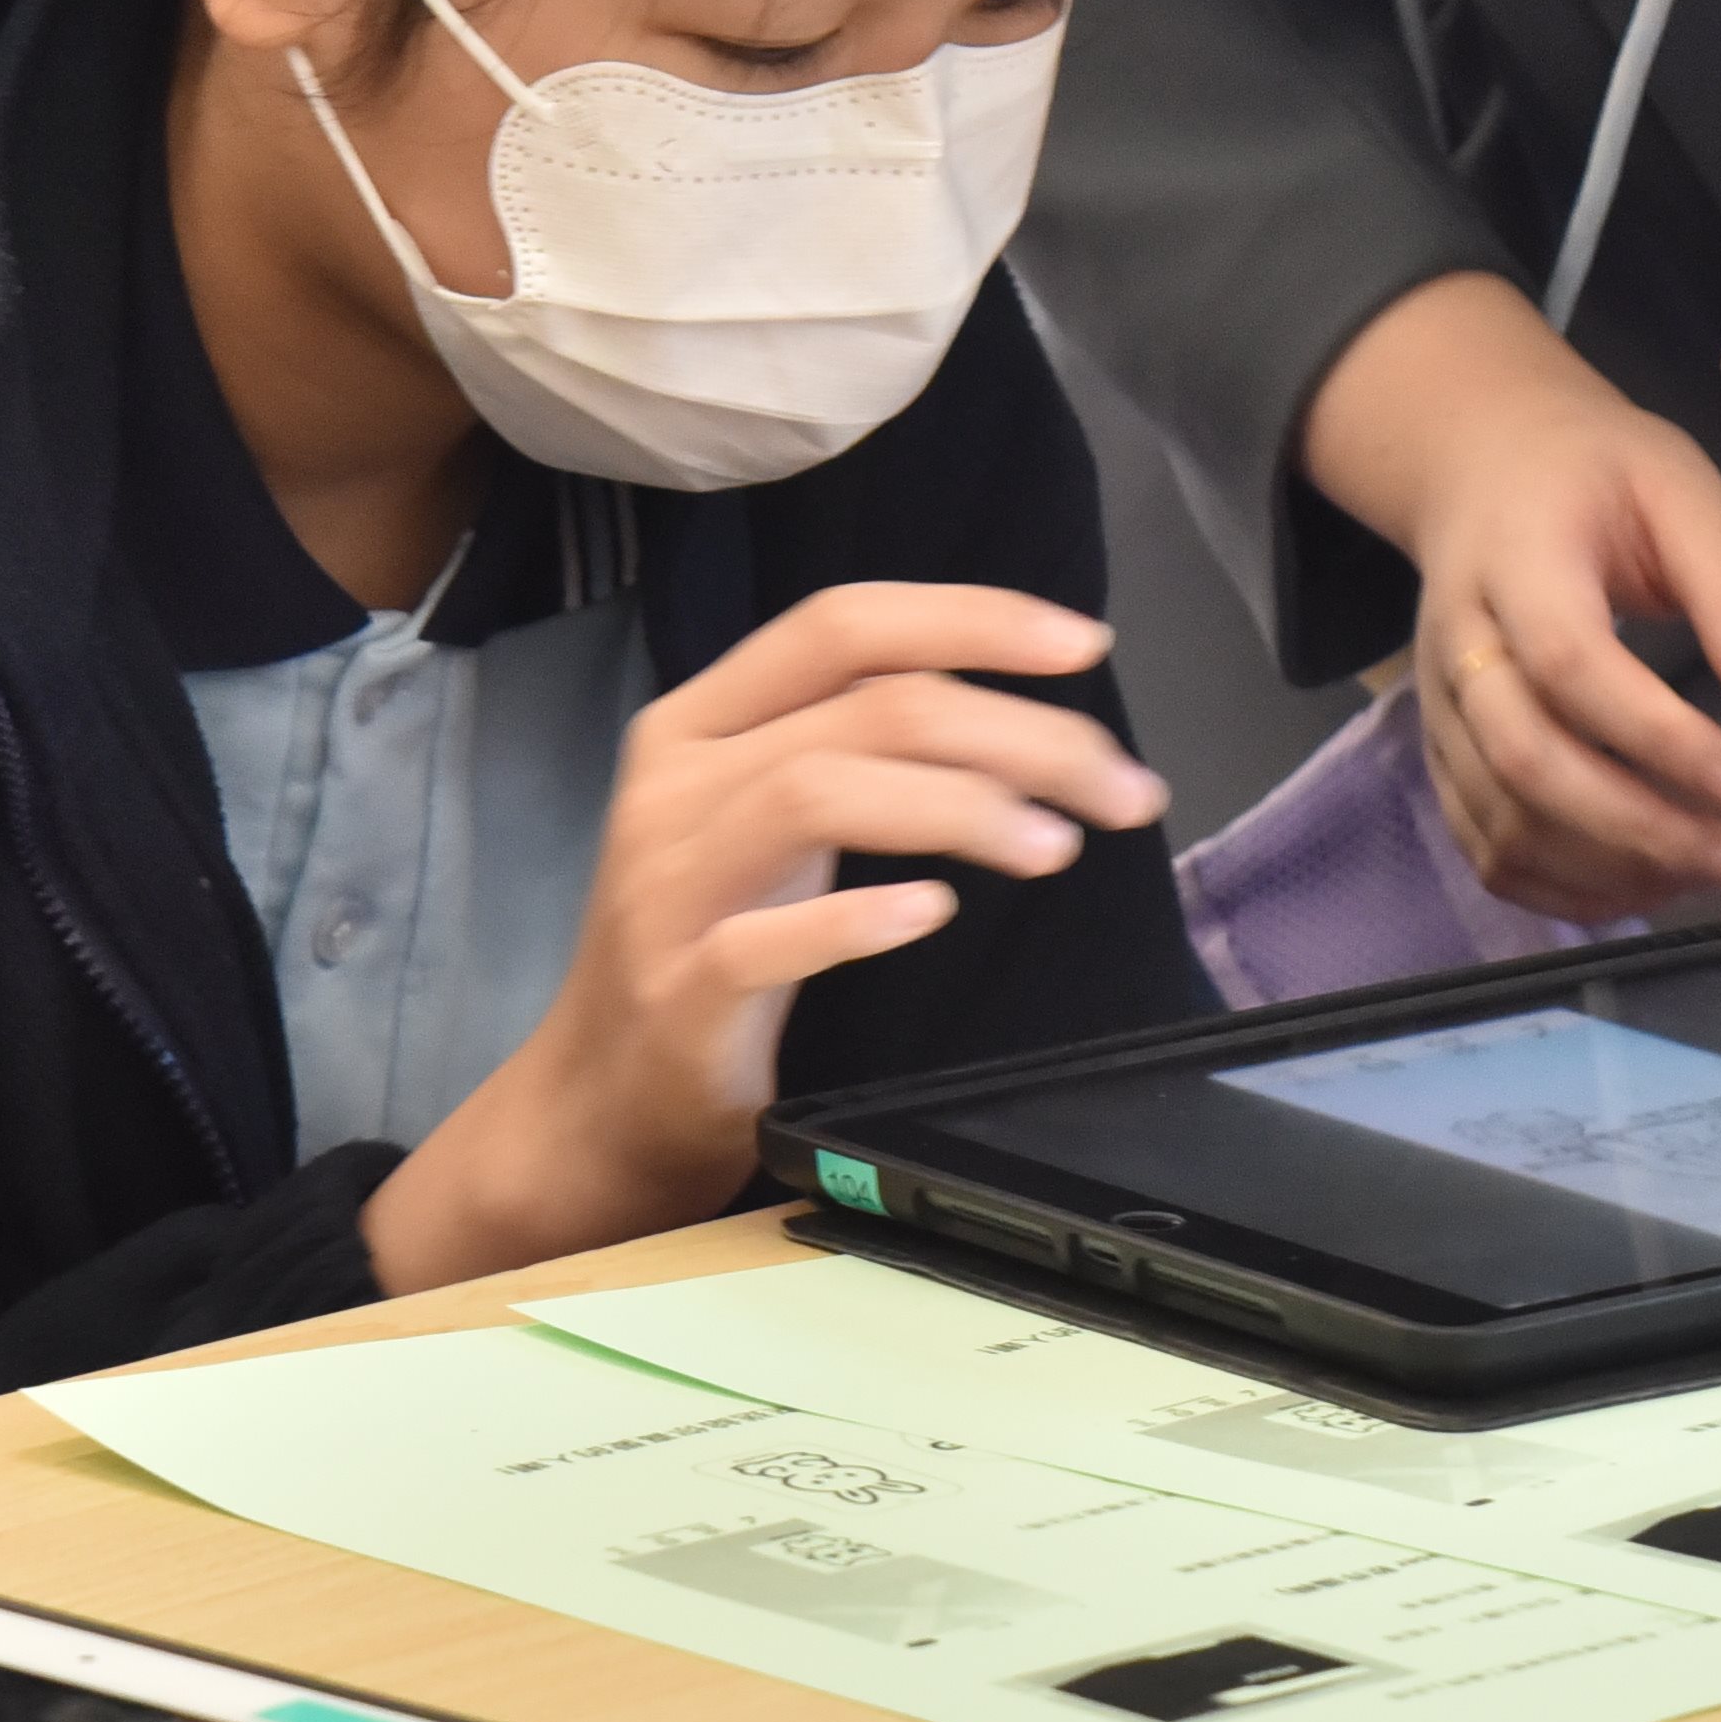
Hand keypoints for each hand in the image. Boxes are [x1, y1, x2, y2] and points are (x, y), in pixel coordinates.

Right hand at [362, 585, 1156, 1290]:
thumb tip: (1023, 715)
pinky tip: (932, 913)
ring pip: (819, 791)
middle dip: (1019, 731)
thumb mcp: (766, 820)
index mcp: (702, 721)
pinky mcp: (678, 993)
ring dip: (963, 807)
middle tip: (1122, 787)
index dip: (970, 618)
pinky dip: (857, 919)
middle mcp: (678, 783)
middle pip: (867, 708)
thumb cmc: (712, 945)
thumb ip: (854, 750)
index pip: (841, 624)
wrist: (598, 1103)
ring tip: (1057, 846)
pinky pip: (763, 941)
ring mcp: (668, 887)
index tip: (1085, 647)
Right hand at [1301, 273, 1720, 922]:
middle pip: (1525, 762)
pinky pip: (1482, 846)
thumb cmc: (1595, 472)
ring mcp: (1437, 706)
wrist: (1480, 464)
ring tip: (1708, 874)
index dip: (1666, 745)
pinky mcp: (1439, 751)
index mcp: (1517, 559)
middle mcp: (1459, 643)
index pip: (1574, 668)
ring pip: (1500, 821)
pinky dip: (1560, 889)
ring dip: (1608, 872)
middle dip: (1642, 831)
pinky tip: (1641, 887)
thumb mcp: (1682, 489)